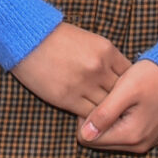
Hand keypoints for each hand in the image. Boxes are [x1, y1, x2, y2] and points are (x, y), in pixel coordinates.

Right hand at [9, 22, 129, 117]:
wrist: (27, 39)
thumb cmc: (57, 38)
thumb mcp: (88, 40)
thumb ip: (106, 58)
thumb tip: (119, 77)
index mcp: (107, 50)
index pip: (129, 76)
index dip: (129, 87)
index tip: (125, 93)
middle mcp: (99, 67)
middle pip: (121, 94)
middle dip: (120, 102)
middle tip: (121, 111)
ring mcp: (84, 84)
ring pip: (106, 107)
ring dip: (106, 113)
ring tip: (107, 118)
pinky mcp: (68, 98)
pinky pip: (89, 115)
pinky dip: (91, 118)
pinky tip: (91, 119)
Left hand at [79, 59, 157, 153]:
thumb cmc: (154, 76)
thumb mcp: (125, 90)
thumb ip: (104, 114)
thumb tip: (84, 135)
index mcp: (131, 136)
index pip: (90, 138)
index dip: (86, 117)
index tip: (95, 97)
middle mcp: (139, 145)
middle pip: (100, 140)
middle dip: (97, 120)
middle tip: (105, 95)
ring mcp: (147, 141)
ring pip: (112, 136)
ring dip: (109, 119)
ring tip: (117, 97)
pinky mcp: (151, 134)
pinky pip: (125, 133)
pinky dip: (120, 119)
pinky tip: (126, 101)